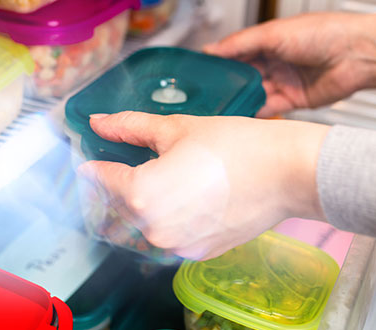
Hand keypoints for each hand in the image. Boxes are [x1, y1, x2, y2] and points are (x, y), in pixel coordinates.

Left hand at [78, 111, 329, 260]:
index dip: (92, 165)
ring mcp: (177, 246)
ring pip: (141, 224)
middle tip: (123, 160)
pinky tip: (182, 193)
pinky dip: (166, 216)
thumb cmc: (236, 146)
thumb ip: (130, 127)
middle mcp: (154, 229)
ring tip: (157, 175)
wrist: (286, 173)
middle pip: (118, 205)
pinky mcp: (198, 252)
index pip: (101, 180)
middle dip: (116, 184)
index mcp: (142, 195)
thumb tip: (99, 123)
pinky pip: (168, 235)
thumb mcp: (176, 128)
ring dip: (139, 203)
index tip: (89, 158)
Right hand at [203, 10, 375, 116]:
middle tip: (204, 93)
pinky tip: (240, 116)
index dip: (218, 60)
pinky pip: (270, 108)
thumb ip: (241, 43)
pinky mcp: (295, 100)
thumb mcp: (274, 33)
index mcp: (269, 40)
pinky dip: (255, 112)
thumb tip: (211, 49)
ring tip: (218, 107)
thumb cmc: (323, 33)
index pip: (237, 51)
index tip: (198, 70)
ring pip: (254, 93)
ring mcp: (285, 81)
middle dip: (226, 83)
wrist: (358, 54)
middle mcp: (276, 61)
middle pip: (244, 75)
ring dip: (239, 99)